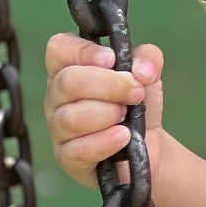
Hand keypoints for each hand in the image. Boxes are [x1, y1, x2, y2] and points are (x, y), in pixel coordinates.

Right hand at [44, 33, 165, 187]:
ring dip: (108, 114)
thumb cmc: (136, 102)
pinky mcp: (68, 158)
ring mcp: (59, 128)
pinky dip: (105, 141)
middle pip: (68, 82)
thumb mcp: (147, 74)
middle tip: (136, 93)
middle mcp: (57, 96)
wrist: (147, 143)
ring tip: (127, 117)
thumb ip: (148, 59)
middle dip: (109, 86)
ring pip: (71, 117)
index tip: (112, 59)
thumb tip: (142, 71)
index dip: (83, 51)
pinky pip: (78, 150)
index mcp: (70, 67)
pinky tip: (124, 136)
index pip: (59, 48)